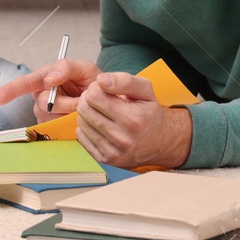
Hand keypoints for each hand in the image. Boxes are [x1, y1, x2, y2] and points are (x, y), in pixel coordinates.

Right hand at [0, 58, 100, 119]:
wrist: (105, 101)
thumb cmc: (92, 81)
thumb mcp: (84, 67)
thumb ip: (66, 67)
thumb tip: (49, 79)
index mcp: (45, 79)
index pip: (25, 83)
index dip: (10, 90)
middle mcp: (41, 97)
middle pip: (42, 103)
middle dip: (63, 102)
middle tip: (80, 99)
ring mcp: (45, 114)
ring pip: (49, 117)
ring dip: (67, 112)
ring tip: (79, 106)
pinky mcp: (52, 129)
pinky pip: (55, 128)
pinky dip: (67, 123)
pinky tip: (74, 117)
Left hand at [75, 73, 190, 168]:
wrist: (158, 142)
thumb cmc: (149, 112)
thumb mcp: (145, 90)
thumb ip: (124, 80)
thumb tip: (101, 80)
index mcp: (133, 119)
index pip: (93, 95)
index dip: (96, 87)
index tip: (104, 89)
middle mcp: (123, 139)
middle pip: (84, 108)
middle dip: (89, 99)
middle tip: (101, 99)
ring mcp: (112, 152)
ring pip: (81, 122)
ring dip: (88, 113)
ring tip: (102, 111)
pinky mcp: (104, 159)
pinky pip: (81, 137)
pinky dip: (88, 128)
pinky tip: (101, 125)